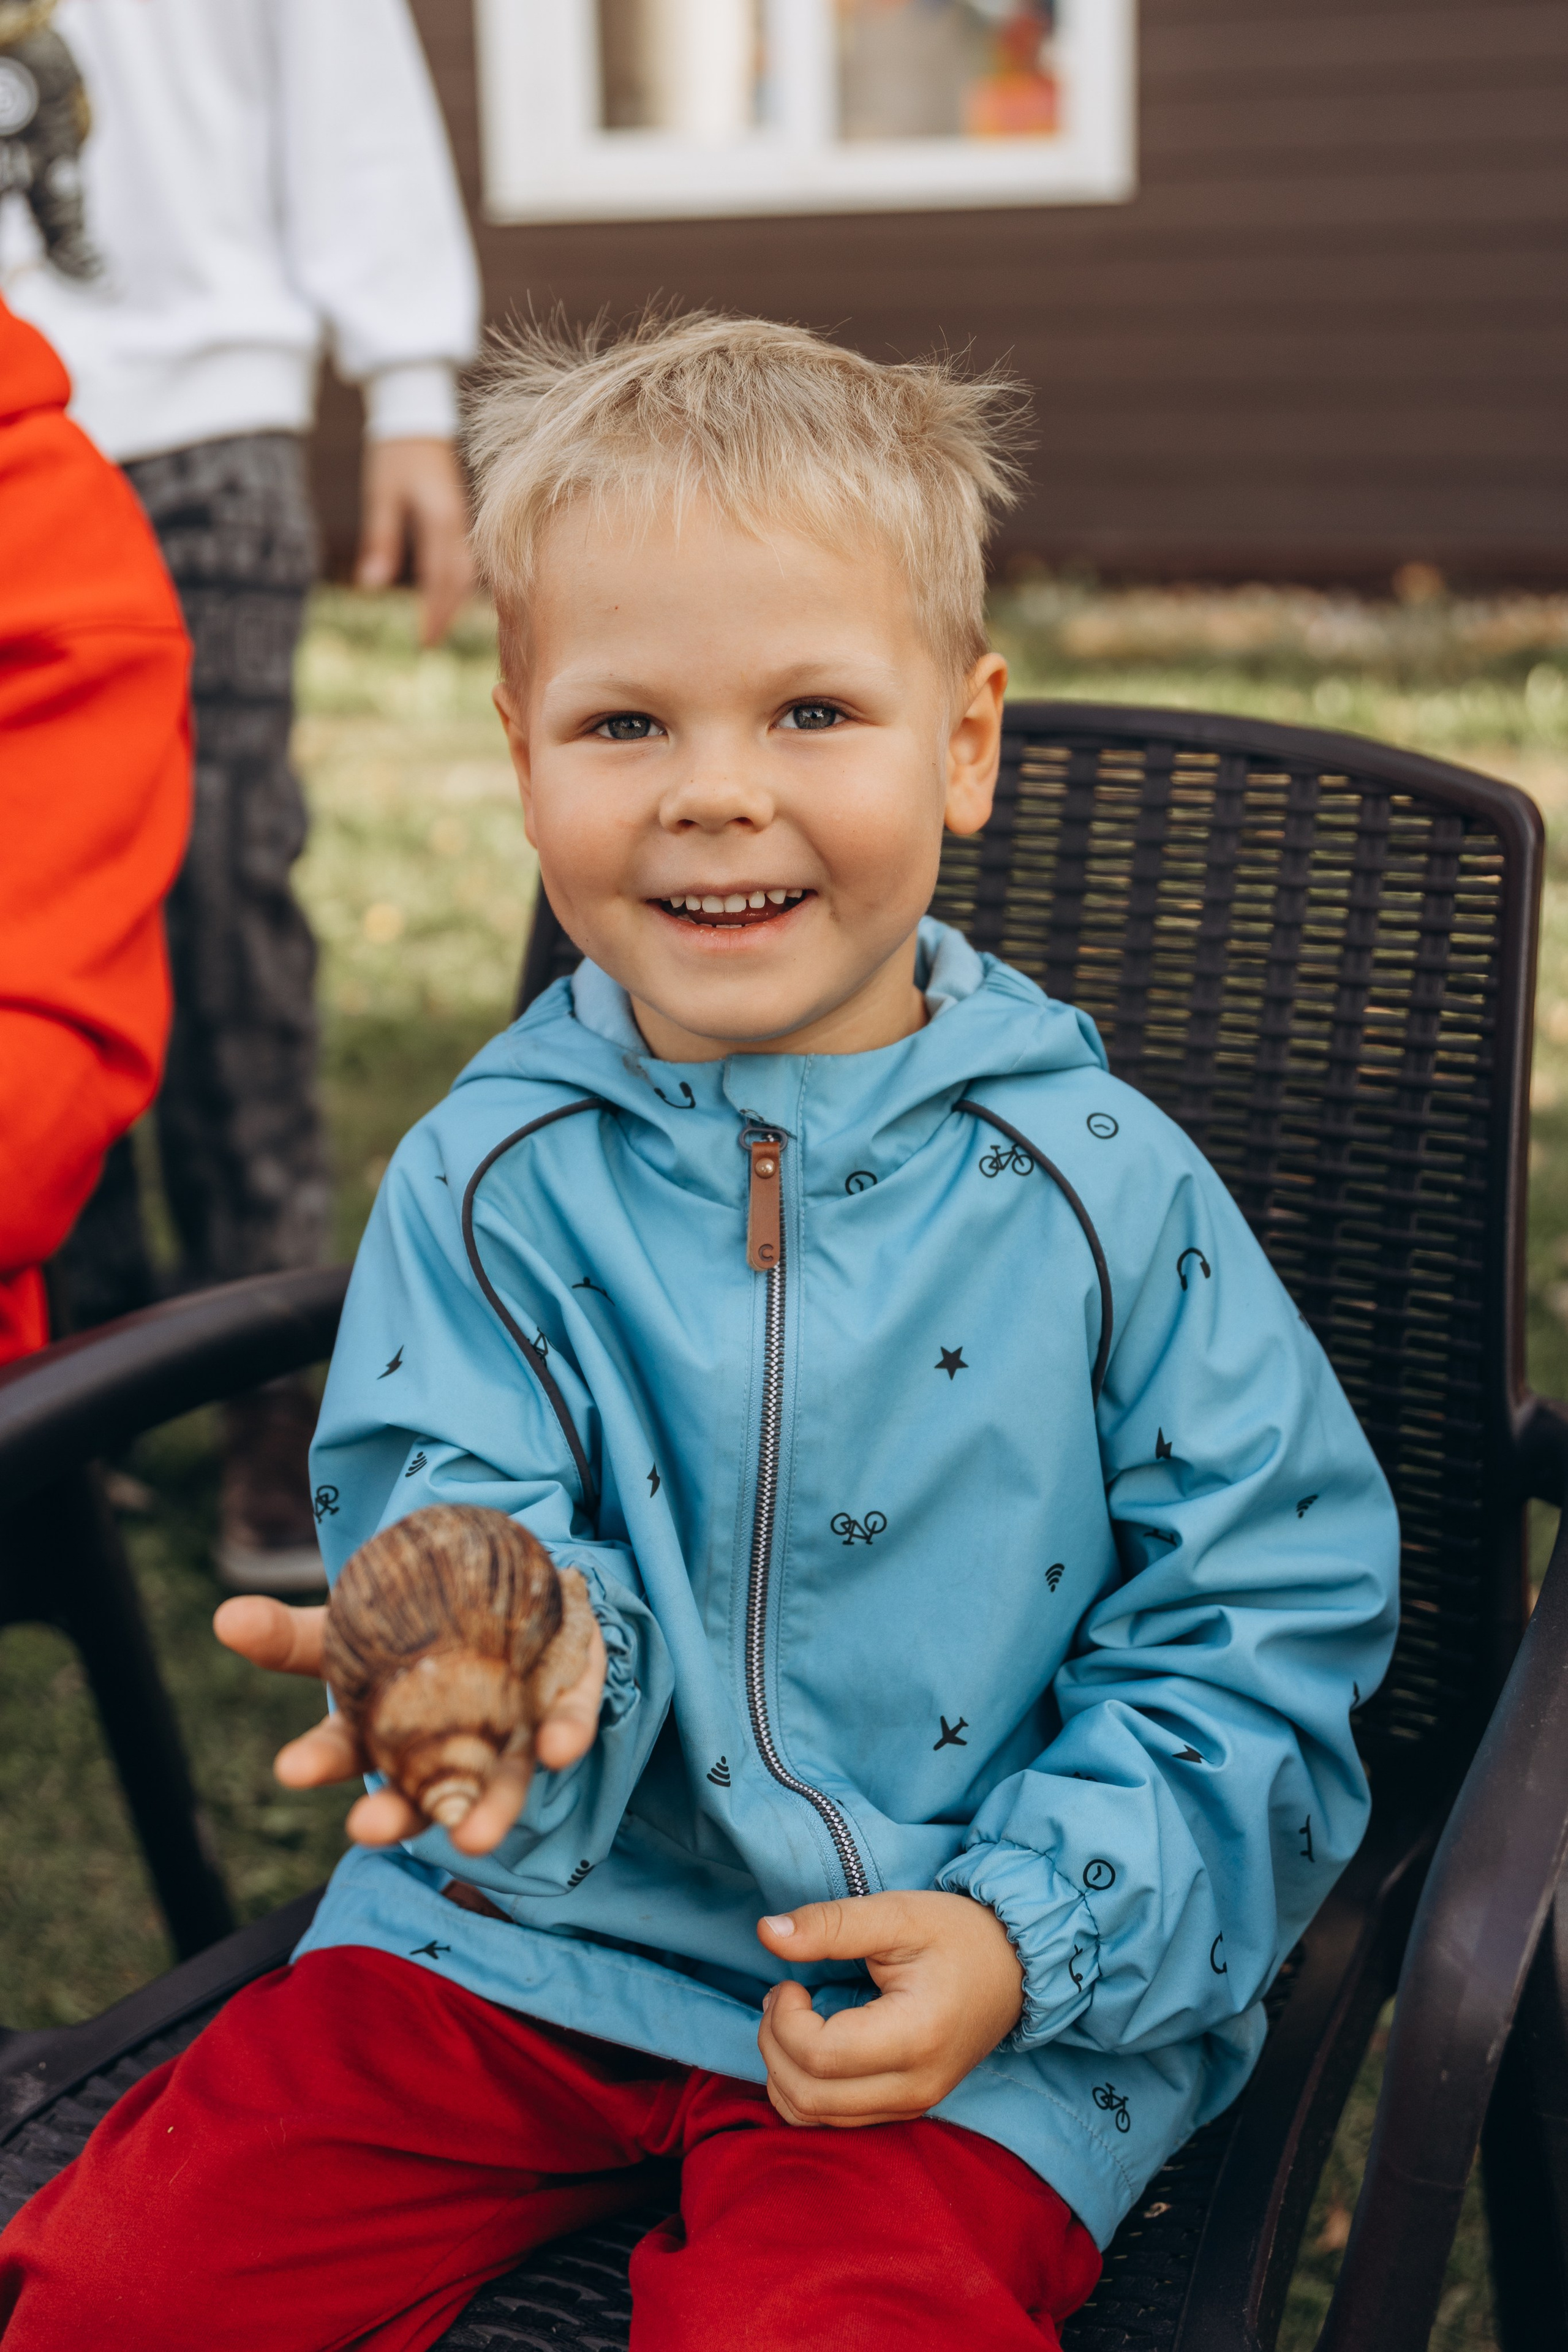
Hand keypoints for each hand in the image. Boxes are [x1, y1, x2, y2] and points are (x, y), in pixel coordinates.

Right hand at [213, 1593, 607, 1856]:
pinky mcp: (564, 1707)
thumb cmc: (413, 1622)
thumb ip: (291, 1633)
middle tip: (369, 1831)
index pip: (344, 1752)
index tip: (289, 1768)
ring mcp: (509, 1735)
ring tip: (475, 1838)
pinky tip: (557, 1749)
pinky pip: (567, 1725)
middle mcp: (447, 1752)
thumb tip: (223, 1616)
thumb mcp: (348, 1622)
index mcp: (384, 1731)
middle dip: (396, 1816)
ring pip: (497, 1784)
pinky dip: (562, 1738)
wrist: (504, 1587)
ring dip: (489, 1812)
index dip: (318, 1761)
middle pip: (420, 1793)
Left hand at [356, 436, 474, 645]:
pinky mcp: (462, 517)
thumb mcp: (380, 496)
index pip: (440, 579)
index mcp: (440, 520)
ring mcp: (465, 520)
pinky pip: (469, 559)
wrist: (416, 415)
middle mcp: (459, 524)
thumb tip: (370, 586)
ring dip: (456, 601)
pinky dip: (461, 583)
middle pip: (460, 582)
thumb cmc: (393, 454)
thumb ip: (379, 542)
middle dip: (447, 614)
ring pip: (469, 572)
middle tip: (430, 643)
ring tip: (439, 626)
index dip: (433, 613)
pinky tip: (450, 595)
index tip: (423, 642)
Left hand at [755, 1890, 1023, 2127]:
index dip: (783, 2020)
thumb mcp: (897, 1913)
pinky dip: (804, 2088)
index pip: (819, 2056)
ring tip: (790, 2019)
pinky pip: (834, 2119)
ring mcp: (913, 2104)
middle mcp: (916, 2086)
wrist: (1015, 1967)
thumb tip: (766, 1932)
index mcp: (916, 2037)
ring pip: (815, 2117)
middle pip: (809, 2096)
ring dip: (782, 2071)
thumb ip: (831, 1924)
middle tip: (781, 1996)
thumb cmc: (958, 1934)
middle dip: (773, 2044)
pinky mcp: (907, 2107)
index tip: (789, 1981)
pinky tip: (808, 2044)